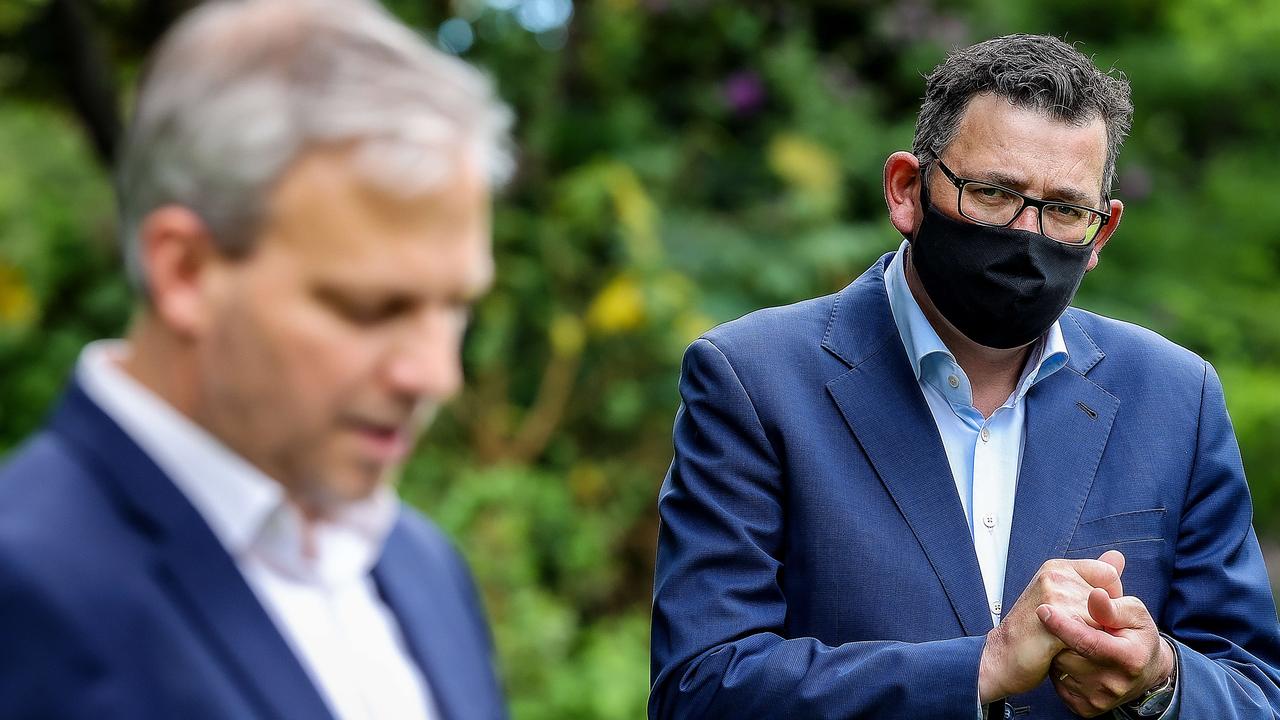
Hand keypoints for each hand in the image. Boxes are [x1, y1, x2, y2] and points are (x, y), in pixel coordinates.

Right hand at [978, 552, 1124, 702]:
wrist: (1002, 658)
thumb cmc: (1034, 631)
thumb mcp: (1063, 596)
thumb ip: (1093, 577)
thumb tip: (1118, 556)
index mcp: (1057, 568)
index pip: (1108, 575)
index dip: (1108, 601)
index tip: (1090, 614)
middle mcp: (1055, 577)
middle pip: (1108, 602)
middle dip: (1102, 622)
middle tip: (1074, 632)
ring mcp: (1053, 599)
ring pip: (1103, 622)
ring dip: (1094, 639)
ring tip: (1070, 644)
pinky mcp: (1054, 625)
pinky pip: (1091, 639)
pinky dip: (1086, 652)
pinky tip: (1067, 653)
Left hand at [1039, 583, 1174, 717]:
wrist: (1147, 671)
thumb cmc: (1139, 636)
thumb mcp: (1135, 615)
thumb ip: (1112, 607)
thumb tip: (1095, 595)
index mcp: (1129, 658)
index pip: (1088, 642)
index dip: (1063, 626)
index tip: (1043, 610)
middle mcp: (1114, 684)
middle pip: (1067, 655)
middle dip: (1061, 638)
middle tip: (1071, 627)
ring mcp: (1099, 699)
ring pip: (1059, 669)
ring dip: (1059, 653)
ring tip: (1074, 644)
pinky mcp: (1086, 709)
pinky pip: (1058, 684)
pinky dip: (1060, 670)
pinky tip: (1074, 660)